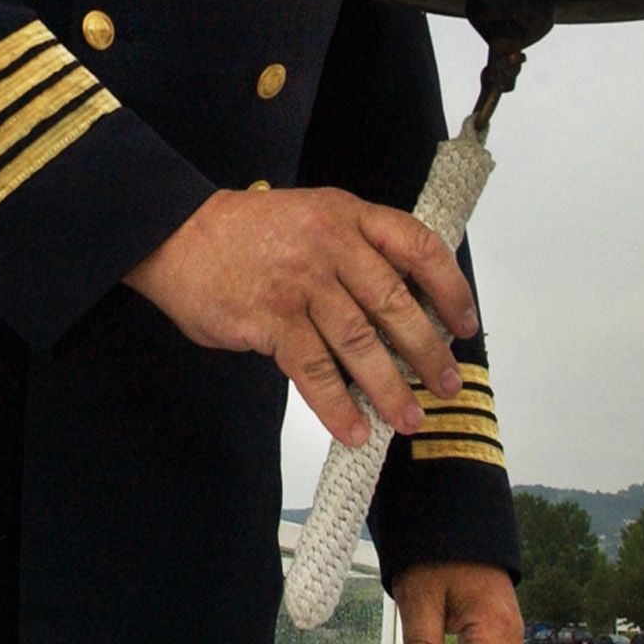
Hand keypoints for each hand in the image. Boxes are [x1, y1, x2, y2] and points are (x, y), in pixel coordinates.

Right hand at [125, 186, 477, 442]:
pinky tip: (354, 428)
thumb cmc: (249, 233)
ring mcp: (300, 282)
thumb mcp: (313, 217)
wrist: (179, 232)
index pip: (418, 246)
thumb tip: (402, 309)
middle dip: (428, 350)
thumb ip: (354, 251)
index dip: (449, 288)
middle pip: (395, 301)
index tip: (464, 324)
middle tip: (446, 384)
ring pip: (360, 341)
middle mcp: (330, 245)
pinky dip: (338, 404)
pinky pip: (313, 369)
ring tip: (409, 417)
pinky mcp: (270, 319)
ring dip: (390, 386)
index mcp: (347, 216)